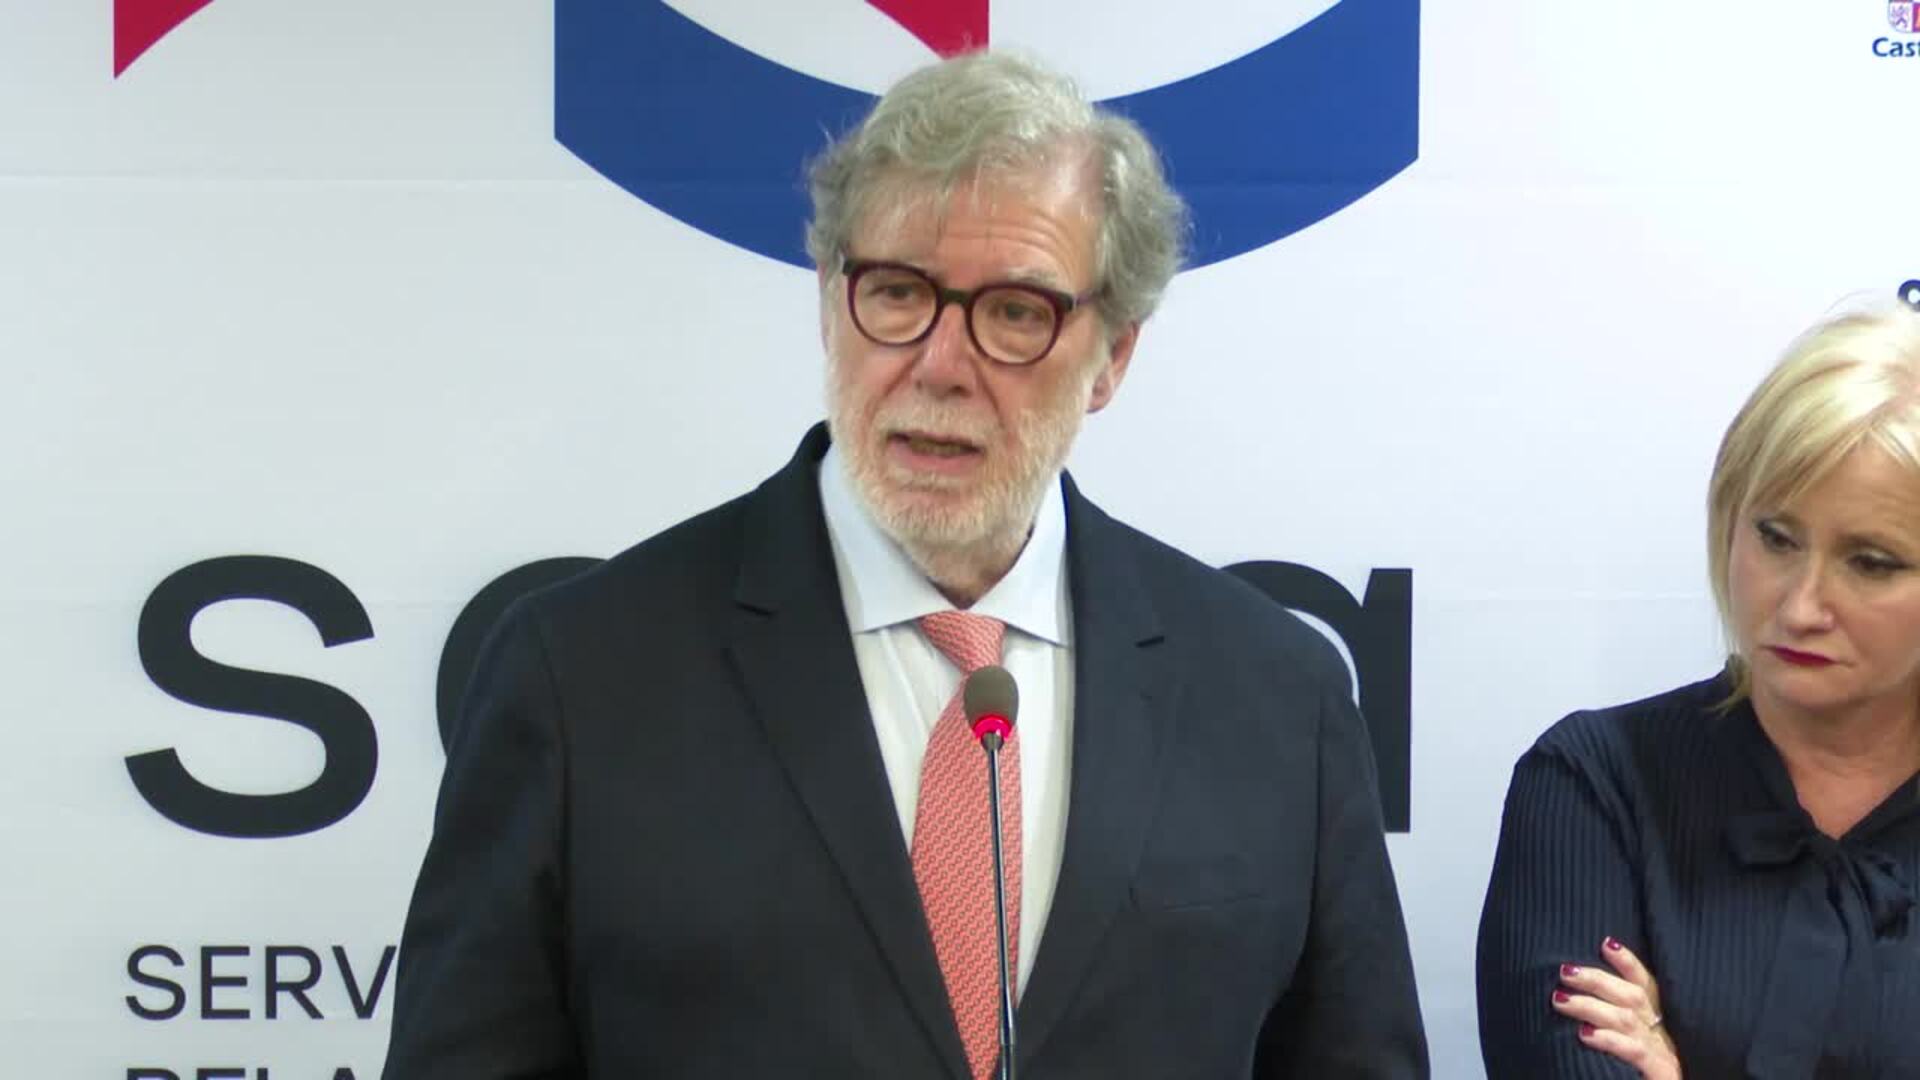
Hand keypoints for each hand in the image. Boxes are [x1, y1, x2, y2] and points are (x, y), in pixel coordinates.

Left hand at [1551, 936, 1680, 1079]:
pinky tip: (1585, 1034)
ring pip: (1626, 1019)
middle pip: (1632, 996)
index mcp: (1656, 1022)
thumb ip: (1611, 1017)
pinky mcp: (1660, 1072)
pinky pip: (1634, 1051)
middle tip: (1565, 971)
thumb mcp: (1628, 1041)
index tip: (1606, 943)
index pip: (1644, 984)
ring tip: (1560, 1000)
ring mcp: (1662, 1052)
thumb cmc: (1636, 1071)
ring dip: (1590, 1006)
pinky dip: (1609, 1039)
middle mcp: (1661, 1033)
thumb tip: (1567, 995)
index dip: (1628, 962)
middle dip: (1597, 979)